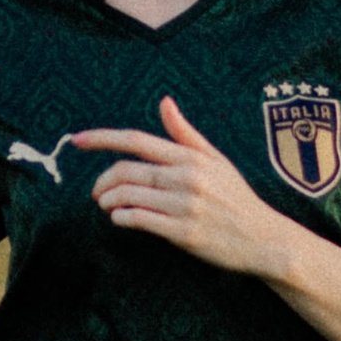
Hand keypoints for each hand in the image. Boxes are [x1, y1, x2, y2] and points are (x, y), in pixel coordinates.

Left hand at [74, 99, 296, 280]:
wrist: (263, 238)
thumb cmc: (237, 198)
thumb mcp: (217, 160)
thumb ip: (185, 133)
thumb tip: (164, 102)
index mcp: (191, 157)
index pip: (137, 140)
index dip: (102, 138)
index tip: (77, 140)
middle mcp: (186, 178)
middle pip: (126, 171)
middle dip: (102, 181)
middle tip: (96, 191)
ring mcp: (185, 206)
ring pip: (128, 196)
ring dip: (109, 201)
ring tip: (107, 205)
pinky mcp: (183, 233)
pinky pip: (139, 220)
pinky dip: (121, 218)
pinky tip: (120, 219)